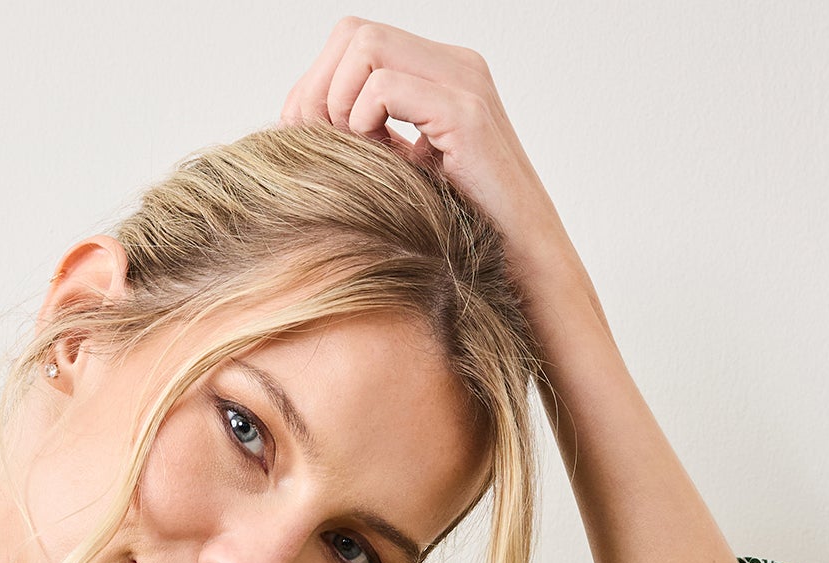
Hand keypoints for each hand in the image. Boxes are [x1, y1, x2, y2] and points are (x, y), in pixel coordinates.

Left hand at [278, 19, 568, 276]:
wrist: (524, 264)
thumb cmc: (465, 230)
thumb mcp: (407, 172)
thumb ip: (372, 137)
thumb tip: (304, 123)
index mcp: (440, 72)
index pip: (355, 41)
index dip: (317, 83)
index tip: (310, 137)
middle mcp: (454, 64)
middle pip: (352, 33)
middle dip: (318, 88)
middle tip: (318, 142)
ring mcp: (463, 83)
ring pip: (365, 47)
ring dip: (338, 102)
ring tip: (352, 151)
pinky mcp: (466, 113)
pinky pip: (384, 88)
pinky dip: (362, 122)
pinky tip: (379, 160)